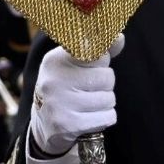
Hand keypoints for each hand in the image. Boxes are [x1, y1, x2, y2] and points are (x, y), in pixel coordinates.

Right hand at [30, 35, 124, 156]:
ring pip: (109, 98)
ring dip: (105, 103)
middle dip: (104, 85)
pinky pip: (107, 117)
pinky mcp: (68, 125)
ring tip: (88, 104)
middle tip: (88, 90)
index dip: (101, 61)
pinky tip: (90, 118)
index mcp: (55, 60)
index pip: (94, 51)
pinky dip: (104, 118)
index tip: (93, 66)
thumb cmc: (65, 88)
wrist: (44, 125)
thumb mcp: (74, 66)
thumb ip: (98, 50)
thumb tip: (119, 38)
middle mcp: (54, 80)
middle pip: (106, 77)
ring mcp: (60, 103)